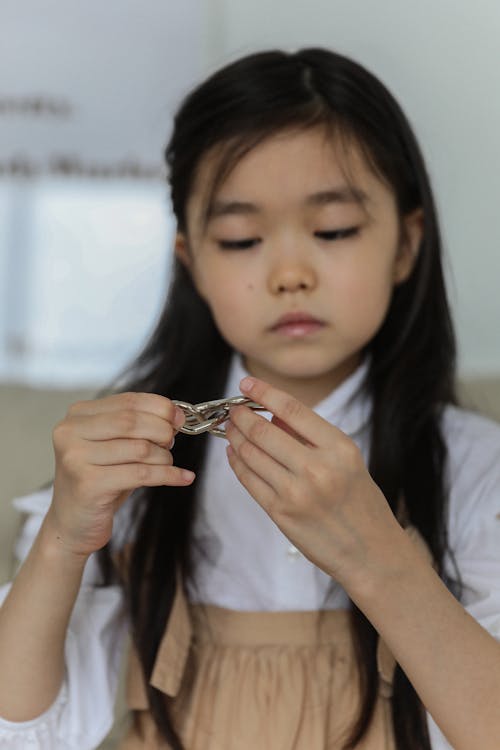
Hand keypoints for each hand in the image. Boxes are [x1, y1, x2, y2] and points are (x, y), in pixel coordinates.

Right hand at [46, 392, 193, 557]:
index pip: (127, 401)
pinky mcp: (88, 484)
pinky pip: (142, 475)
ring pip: (140, 449)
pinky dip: (169, 475)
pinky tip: (184, 477)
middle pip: (132, 421)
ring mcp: (76, 458)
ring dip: (164, 457)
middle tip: (171, 443)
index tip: (178, 418)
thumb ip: (139, 426)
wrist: (73, 523)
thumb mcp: (116, 446)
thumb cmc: (100, 480)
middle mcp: (71, 433)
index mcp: (78, 416)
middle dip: (162, 431)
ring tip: (166, 463)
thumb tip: (175, 414)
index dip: (160, 407)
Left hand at [225, 376, 402, 594]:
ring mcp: (296, 493)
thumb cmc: (360, 502)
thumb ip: (311, 436)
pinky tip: (234, 453)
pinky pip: (249, 480)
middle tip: (233, 409)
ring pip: (251, 454)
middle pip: (263, 431)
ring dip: (235, 437)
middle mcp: (317, 468)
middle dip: (242, 416)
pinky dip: (237, 462)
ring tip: (230, 428)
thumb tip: (272, 414)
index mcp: (339, 448)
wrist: (370, 552)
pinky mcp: (281, 514)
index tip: (247, 382)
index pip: (292, 409)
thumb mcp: (347, 461)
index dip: (264, 392)